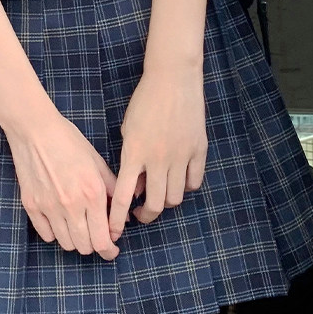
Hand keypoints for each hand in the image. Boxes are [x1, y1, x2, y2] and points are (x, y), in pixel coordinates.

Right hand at [4, 107, 120, 259]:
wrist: (35, 129)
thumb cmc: (68, 141)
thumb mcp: (97, 161)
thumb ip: (112, 189)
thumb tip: (122, 215)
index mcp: (92, 193)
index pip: (103, 240)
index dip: (110, 250)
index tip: (112, 247)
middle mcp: (71, 205)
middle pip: (85, 247)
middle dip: (94, 245)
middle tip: (95, 235)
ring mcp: (49, 207)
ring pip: (66, 244)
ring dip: (75, 240)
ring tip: (77, 227)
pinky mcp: (31, 205)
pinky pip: (45, 235)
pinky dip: (54, 233)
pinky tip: (59, 221)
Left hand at [109, 61, 207, 238]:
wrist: (172, 79)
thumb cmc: (144, 102)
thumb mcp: (129, 131)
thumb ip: (131, 161)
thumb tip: (135, 190)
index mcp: (134, 153)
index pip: (122, 196)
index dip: (117, 219)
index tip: (114, 234)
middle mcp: (158, 159)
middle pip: (154, 204)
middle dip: (146, 215)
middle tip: (141, 215)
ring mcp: (180, 156)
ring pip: (175, 197)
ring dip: (166, 201)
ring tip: (159, 195)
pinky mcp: (198, 151)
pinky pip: (194, 182)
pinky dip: (186, 186)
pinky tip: (179, 179)